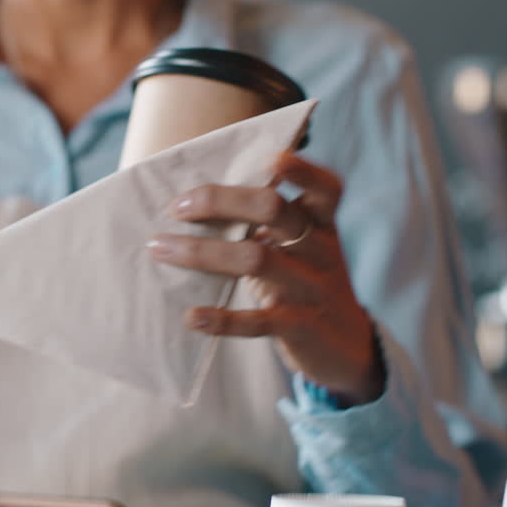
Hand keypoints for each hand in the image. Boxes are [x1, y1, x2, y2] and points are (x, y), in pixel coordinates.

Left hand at [146, 152, 385, 405]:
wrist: (347, 348)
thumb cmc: (304, 282)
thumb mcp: (301, 248)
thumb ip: (268, 223)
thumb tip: (196, 197)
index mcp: (322, 225)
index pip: (324, 188)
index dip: (302, 169)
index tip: (268, 159)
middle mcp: (321, 251)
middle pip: (274, 210)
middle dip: (219, 201)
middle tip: (175, 208)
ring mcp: (311, 289)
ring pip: (256, 259)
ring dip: (201, 252)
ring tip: (159, 248)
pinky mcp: (300, 329)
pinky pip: (259, 321)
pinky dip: (221, 319)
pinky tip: (191, 316)